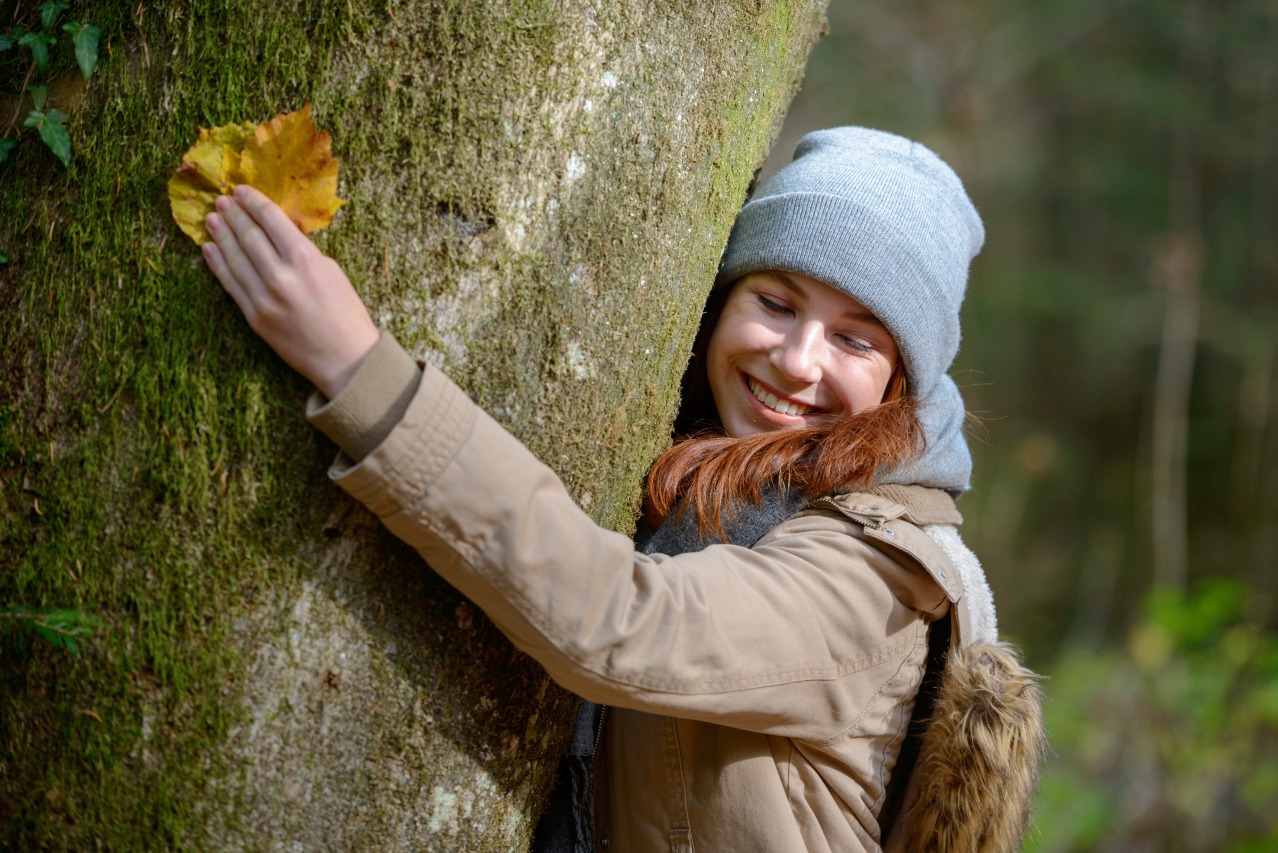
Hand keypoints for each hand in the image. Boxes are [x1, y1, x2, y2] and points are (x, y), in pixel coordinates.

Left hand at [202, 185, 379, 398]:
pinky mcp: (254, 316)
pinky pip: (230, 284)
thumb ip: (303, 252)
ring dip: (221, 234)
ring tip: (212, 219)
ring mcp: (263, 297)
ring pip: (235, 257)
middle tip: (222, 200)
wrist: (344, 358)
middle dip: (234, 214)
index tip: (241, 190)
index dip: (254, 202)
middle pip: (249, 236)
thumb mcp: (331, 272)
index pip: (272, 220)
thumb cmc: (346, 314)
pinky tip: (210, 248)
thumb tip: (277, 234)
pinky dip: (217, 263)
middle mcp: (281, 275)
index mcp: (305, 259)